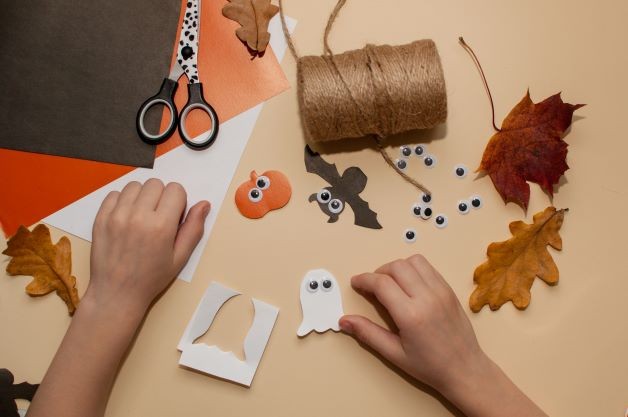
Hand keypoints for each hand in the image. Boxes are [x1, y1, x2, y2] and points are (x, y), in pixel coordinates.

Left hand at [87, 179, 209, 314]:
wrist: (117, 293)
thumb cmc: (151, 278)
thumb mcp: (180, 257)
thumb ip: (193, 228)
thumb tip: (203, 205)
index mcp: (161, 226)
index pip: (175, 190)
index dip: (178, 202)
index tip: (173, 217)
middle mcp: (138, 216)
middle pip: (156, 184)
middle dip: (161, 197)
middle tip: (158, 218)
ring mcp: (117, 215)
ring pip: (135, 185)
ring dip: (142, 196)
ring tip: (141, 216)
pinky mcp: (101, 218)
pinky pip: (114, 194)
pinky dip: (123, 201)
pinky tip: (127, 218)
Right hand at [340, 255, 547, 416]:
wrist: (465, 369)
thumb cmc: (430, 366)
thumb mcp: (394, 354)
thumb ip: (368, 333)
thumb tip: (344, 321)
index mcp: (411, 315)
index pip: (381, 283)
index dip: (364, 280)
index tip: (356, 283)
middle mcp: (427, 298)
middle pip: (396, 266)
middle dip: (379, 272)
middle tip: (372, 286)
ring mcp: (441, 291)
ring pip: (414, 261)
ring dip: (398, 267)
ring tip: (391, 284)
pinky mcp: (449, 290)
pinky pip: (429, 268)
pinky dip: (414, 269)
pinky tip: (409, 285)